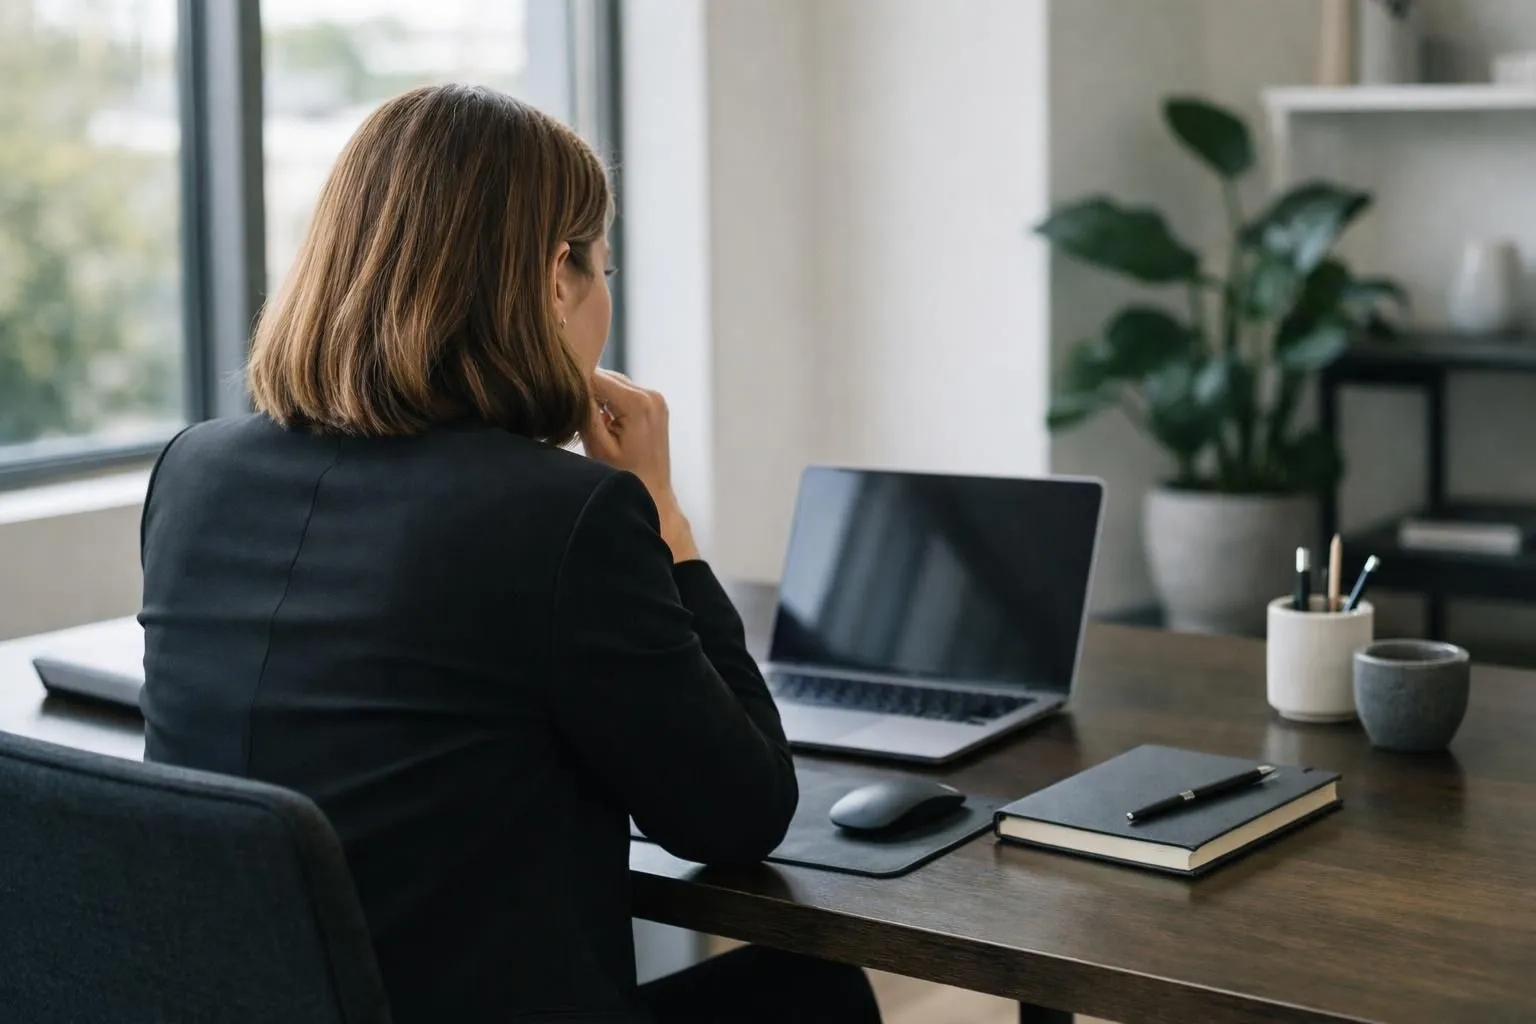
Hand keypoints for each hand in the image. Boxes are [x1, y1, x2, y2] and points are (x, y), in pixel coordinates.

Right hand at [581, 370, 698, 561]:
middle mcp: (651, 395)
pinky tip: (606, 425)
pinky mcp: (655, 404)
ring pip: (613, 383)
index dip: (575, 387)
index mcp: (637, 403)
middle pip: (605, 376)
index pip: (595, 376)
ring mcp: (656, 398)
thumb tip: (572, 383)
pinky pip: (624, 393)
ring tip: (594, 425)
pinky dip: (611, 403)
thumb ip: (585, 411)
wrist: (653, 494)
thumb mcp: (597, 445)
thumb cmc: (624, 477)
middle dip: (587, 392)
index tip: (564, 404)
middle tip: (577, 418)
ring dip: (599, 398)